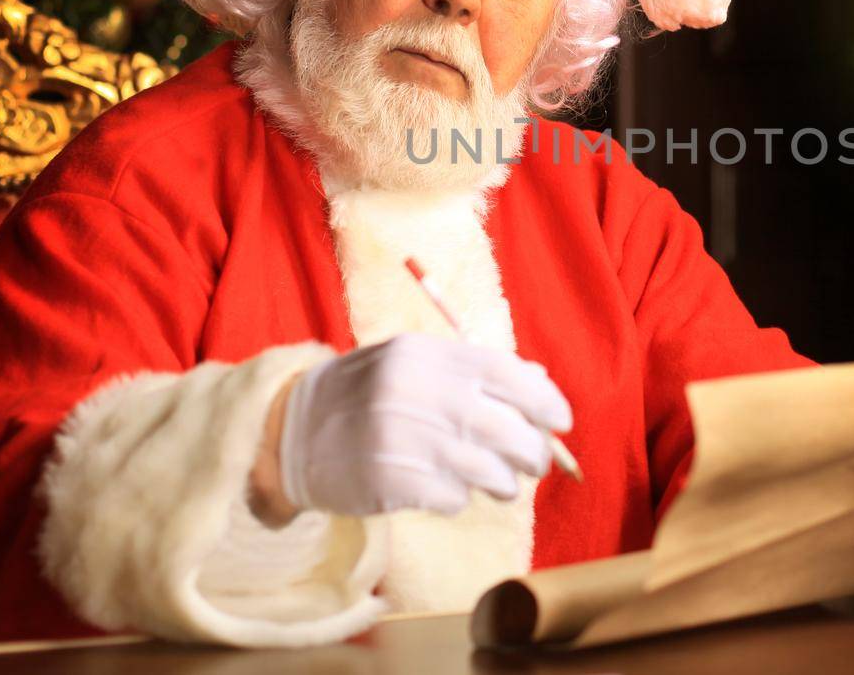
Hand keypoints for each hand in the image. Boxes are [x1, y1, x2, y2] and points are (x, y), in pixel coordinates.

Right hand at [250, 332, 571, 524]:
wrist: (291, 430)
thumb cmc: (367, 394)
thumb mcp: (412, 364)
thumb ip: (471, 370)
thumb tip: (539, 383)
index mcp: (426, 355)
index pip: (506, 374)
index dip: (544, 400)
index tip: (562, 421)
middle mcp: (416, 392)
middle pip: (506, 428)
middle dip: (533, 451)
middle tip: (536, 462)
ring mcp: (402, 439)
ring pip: (487, 471)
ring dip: (503, 482)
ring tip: (499, 482)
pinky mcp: (390, 482)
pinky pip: (452, 498)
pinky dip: (457, 498)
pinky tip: (442, 488)